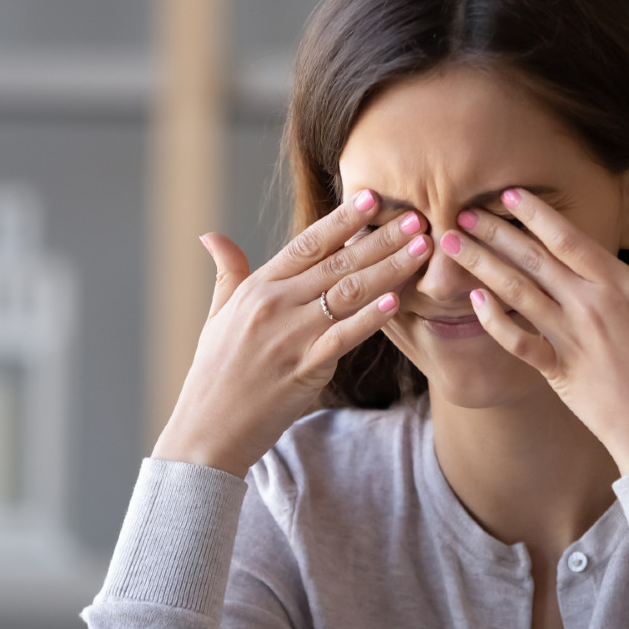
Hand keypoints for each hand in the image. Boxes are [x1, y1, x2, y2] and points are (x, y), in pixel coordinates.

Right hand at [152, 189, 433, 477]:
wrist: (207, 429)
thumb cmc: (214, 374)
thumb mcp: (216, 316)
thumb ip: (227, 273)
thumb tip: (212, 236)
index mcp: (258, 288)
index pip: (307, 243)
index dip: (343, 219)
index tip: (373, 198)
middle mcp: (275, 305)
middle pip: (337, 262)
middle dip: (381, 239)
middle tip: (417, 218)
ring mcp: (290, 336)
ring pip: (348, 293)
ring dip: (389, 269)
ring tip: (421, 251)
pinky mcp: (304, 368)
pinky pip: (344, 337)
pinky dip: (371, 318)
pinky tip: (397, 301)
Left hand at [439, 188, 628, 475]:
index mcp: (622, 289)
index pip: (571, 240)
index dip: (537, 214)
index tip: (509, 193)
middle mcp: (589, 309)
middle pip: (533, 260)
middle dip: (495, 230)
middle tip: (462, 207)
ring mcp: (569, 341)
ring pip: (516, 293)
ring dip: (481, 265)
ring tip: (451, 242)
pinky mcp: (558, 372)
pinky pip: (518, 342)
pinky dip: (494, 320)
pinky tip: (473, 300)